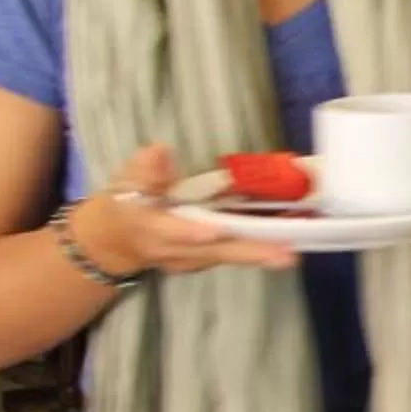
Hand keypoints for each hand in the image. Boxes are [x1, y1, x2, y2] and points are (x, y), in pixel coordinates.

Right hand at [68, 144, 298, 278]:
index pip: (172, 233)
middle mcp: (174, 251)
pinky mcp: (205, 260)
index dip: (191, 233)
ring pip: (229, 256)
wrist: (117, 239)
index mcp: (152, 228)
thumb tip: (161, 151)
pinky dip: (259, 249)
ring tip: (293, 247)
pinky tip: (286, 240)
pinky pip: (234, 254)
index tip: (214, 231)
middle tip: (285, 254)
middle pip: (214, 252)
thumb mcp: (125, 180)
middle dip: (250, 252)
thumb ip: (145, 169)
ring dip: (262, 252)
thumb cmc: (126, 202)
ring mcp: (192, 260)